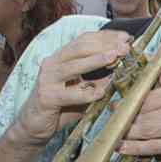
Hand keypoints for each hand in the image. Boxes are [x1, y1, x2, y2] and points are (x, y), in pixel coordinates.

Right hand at [13, 30, 131, 145]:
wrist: (35, 124)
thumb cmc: (62, 104)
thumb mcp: (83, 88)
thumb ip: (98, 78)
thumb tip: (121, 68)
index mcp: (61, 58)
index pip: (84, 40)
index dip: (105, 37)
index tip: (125, 37)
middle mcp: (52, 64)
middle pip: (79, 48)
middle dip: (104, 46)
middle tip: (124, 47)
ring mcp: (47, 80)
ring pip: (73, 66)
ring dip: (95, 61)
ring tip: (114, 58)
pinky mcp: (47, 97)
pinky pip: (69, 94)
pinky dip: (86, 94)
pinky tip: (100, 93)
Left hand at [119, 69, 160, 161]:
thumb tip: (143, 61)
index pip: (145, 95)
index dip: (127, 101)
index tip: (114, 104)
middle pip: (142, 112)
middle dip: (124, 118)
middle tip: (113, 121)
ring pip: (144, 128)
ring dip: (126, 133)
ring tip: (115, 134)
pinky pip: (152, 146)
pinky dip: (134, 148)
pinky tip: (123, 147)